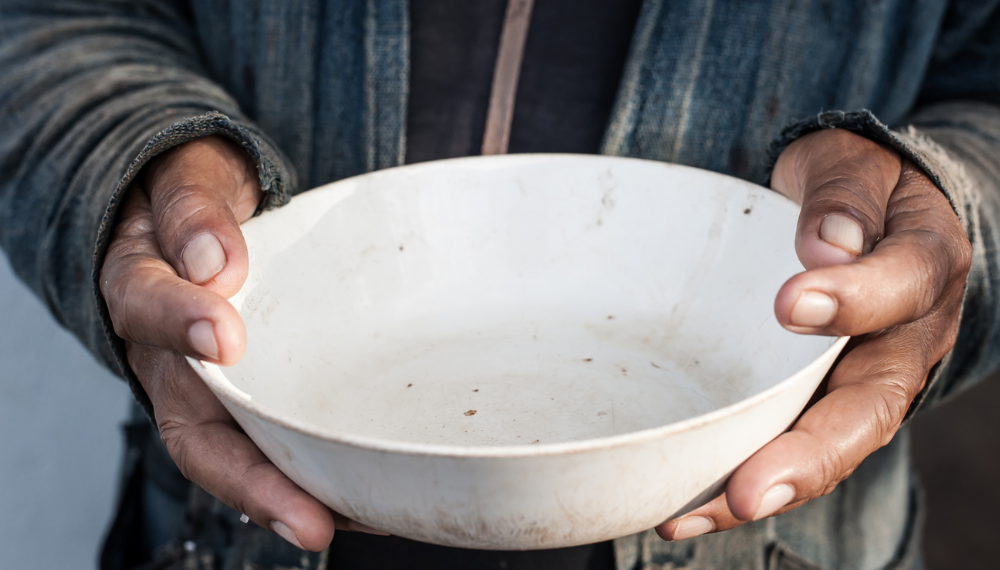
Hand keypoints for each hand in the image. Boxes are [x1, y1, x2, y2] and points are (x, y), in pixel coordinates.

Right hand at [99, 137, 380, 550]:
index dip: (181, 325)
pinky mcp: (251, 396)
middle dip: (252, 480)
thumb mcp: (186, 180)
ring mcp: (212, 386)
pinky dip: (313, 476)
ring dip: (290, 497)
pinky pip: (273, 442)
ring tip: (351, 522)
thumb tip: (216, 262)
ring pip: (238, 454)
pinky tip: (366, 495)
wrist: (193, 217)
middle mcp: (170, 356)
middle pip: (198, 430)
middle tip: (309, 518)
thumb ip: (194, 212)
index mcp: (140, 286)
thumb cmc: (191, 199)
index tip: (224, 338)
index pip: (148, 307)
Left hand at [656, 129, 970, 539]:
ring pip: (825, 445)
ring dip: (761, 487)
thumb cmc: (853, 186)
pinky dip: (737, 476)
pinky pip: (787, 440)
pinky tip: (681, 505)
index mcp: (923, 265)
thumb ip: (841, 194)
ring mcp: (860, 377)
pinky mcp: (816, 396)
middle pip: (868, 409)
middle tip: (747, 491)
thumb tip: (826, 246)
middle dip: (808, 456)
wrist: (865, 210)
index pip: (903, 285)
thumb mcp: (849, 162)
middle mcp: (903, 339)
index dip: (855, 300)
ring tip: (688, 515)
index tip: (790, 303)